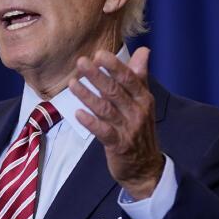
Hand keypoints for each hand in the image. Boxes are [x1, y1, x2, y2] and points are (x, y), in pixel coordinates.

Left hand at [68, 47, 163, 198]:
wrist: (145, 168)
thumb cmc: (140, 130)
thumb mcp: (143, 102)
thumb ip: (139, 77)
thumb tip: (143, 51)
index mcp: (143, 99)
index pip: (129, 78)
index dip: (114, 66)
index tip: (99, 54)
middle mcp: (137, 112)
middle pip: (116, 91)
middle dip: (97, 76)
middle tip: (81, 62)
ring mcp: (128, 129)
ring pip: (106, 109)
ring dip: (88, 95)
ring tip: (72, 83)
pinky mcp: (118, 145)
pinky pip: (103, 131)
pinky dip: (91, 122)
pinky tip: (78, 113)